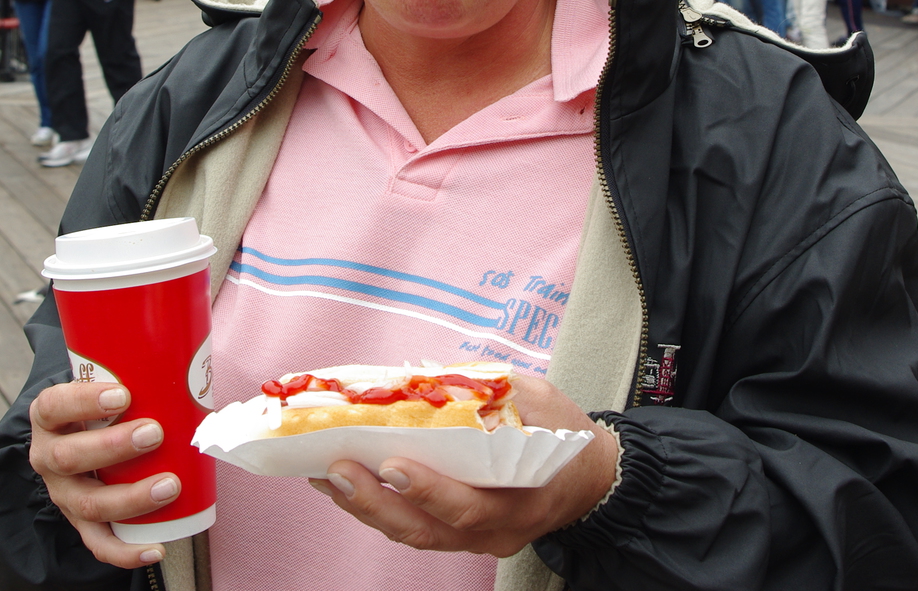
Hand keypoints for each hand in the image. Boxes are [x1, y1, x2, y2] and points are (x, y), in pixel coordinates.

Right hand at [28, 382, 178, 568]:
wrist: (81, 437)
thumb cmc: (106, 406)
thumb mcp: (106, 383)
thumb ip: (138, 368)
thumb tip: (195, 346)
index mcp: (50, 417)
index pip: (54, 405)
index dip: (84, 401)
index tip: (123, 394)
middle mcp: (48, 456)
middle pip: (70, 457)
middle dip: (114, 447)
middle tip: (154, 433)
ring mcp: (63, 493)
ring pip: (87, 503)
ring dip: (130, 497)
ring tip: (170, 485)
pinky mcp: (81, 522)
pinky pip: (99, 543)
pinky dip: (126, 553)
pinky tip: (155, 549)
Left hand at [310, 376, 618, 556]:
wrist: (592, 477)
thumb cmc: (562, 433)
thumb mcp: (538, 399)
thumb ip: (490, 390)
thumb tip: (424, 377)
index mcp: (522, 498)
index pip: (470, 505)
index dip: (427, 490)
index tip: (391, 465)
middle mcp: (497, 531)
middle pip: (428, 530)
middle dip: (376, 503)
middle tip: (336, 469)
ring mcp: (478, 541)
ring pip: (414, 535)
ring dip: (366, 507)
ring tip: (325, 473)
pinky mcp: (462, 537)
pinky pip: (416, 528)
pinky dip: (379, 507)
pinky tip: (346, 482)